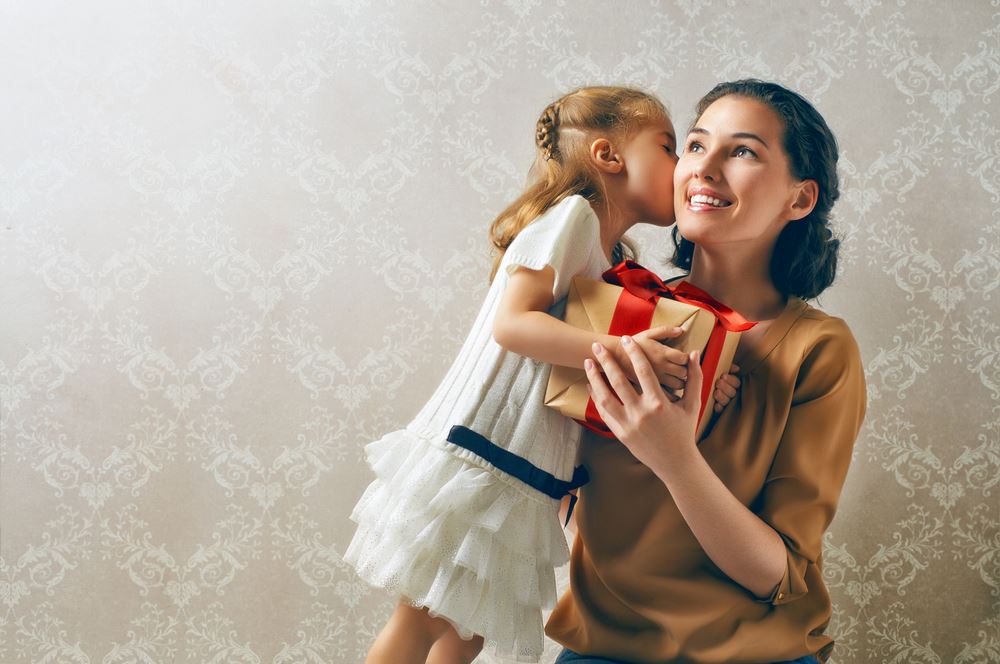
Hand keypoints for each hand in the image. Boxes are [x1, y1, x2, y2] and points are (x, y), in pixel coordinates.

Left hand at [585, 335, 704, 474]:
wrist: (675, 462)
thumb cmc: (684, 430)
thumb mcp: (693, 404)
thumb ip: (694, 378)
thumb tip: (694, 353)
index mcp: (659, 404)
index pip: (643, 371)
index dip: (634, 353)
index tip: (626, 339)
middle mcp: (641, 414)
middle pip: (618, 381)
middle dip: (606, 361)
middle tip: (597, 346)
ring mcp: (628, 425)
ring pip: (605, 397)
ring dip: (594, 378)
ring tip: (588, 363)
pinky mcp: (620, 433)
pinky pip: (604, 412)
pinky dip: (596, 397)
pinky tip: (592, 385)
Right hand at [611, 325, 688, 389]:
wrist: (615, 357)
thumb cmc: (634, 344)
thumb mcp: (648, 334)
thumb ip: (665, 331)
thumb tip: (681, 330)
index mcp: (663, 353)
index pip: (684, 358)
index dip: (686, 358)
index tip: (682, 357)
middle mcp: (662, 367)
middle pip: (684, 372)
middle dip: (685, 370)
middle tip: (680, 367)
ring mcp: (657, 379)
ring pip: (678, 384)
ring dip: (681, 381)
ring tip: (676, 377)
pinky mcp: (651, 388)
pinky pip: (668, 393)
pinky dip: (673, 392)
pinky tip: (670, 387)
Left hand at [713, 364, 740, 413]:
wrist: (695, 390)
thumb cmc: (708, 378)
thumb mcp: (717, 370)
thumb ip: (727, 368)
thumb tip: (737, 369)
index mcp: (731, 384)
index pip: (736, 382)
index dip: (731, 379)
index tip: (723, 376)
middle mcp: (729, 393)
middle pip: (733, 392)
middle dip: (726, 387)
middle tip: (718, 383)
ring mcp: (724, 402)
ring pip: (727, 401)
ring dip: (722, 397)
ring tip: (716, 392)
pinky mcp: (718, 410)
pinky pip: (720, 410)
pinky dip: (718, 407)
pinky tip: (715, 405)